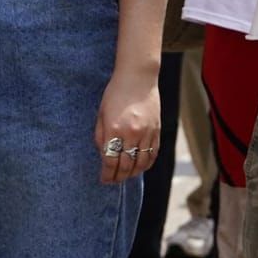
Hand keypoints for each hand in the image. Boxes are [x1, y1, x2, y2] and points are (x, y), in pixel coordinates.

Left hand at [93, 69, 159, 184]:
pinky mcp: (157, 131)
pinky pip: (153, 154)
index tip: (104, 179)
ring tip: (125, 175)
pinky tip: (139, 166)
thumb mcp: (101, 114)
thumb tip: (104, 155)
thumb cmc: (115, 93)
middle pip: (125, 166)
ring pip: (141, 164)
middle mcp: (132, 133)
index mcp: (114, 129)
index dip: (107, 174)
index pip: (110, 161)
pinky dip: (146, 164)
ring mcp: (146, 133)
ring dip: (132, 173)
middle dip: (118, 177)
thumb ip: (101, 136)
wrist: (138, 77)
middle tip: (113, 180)